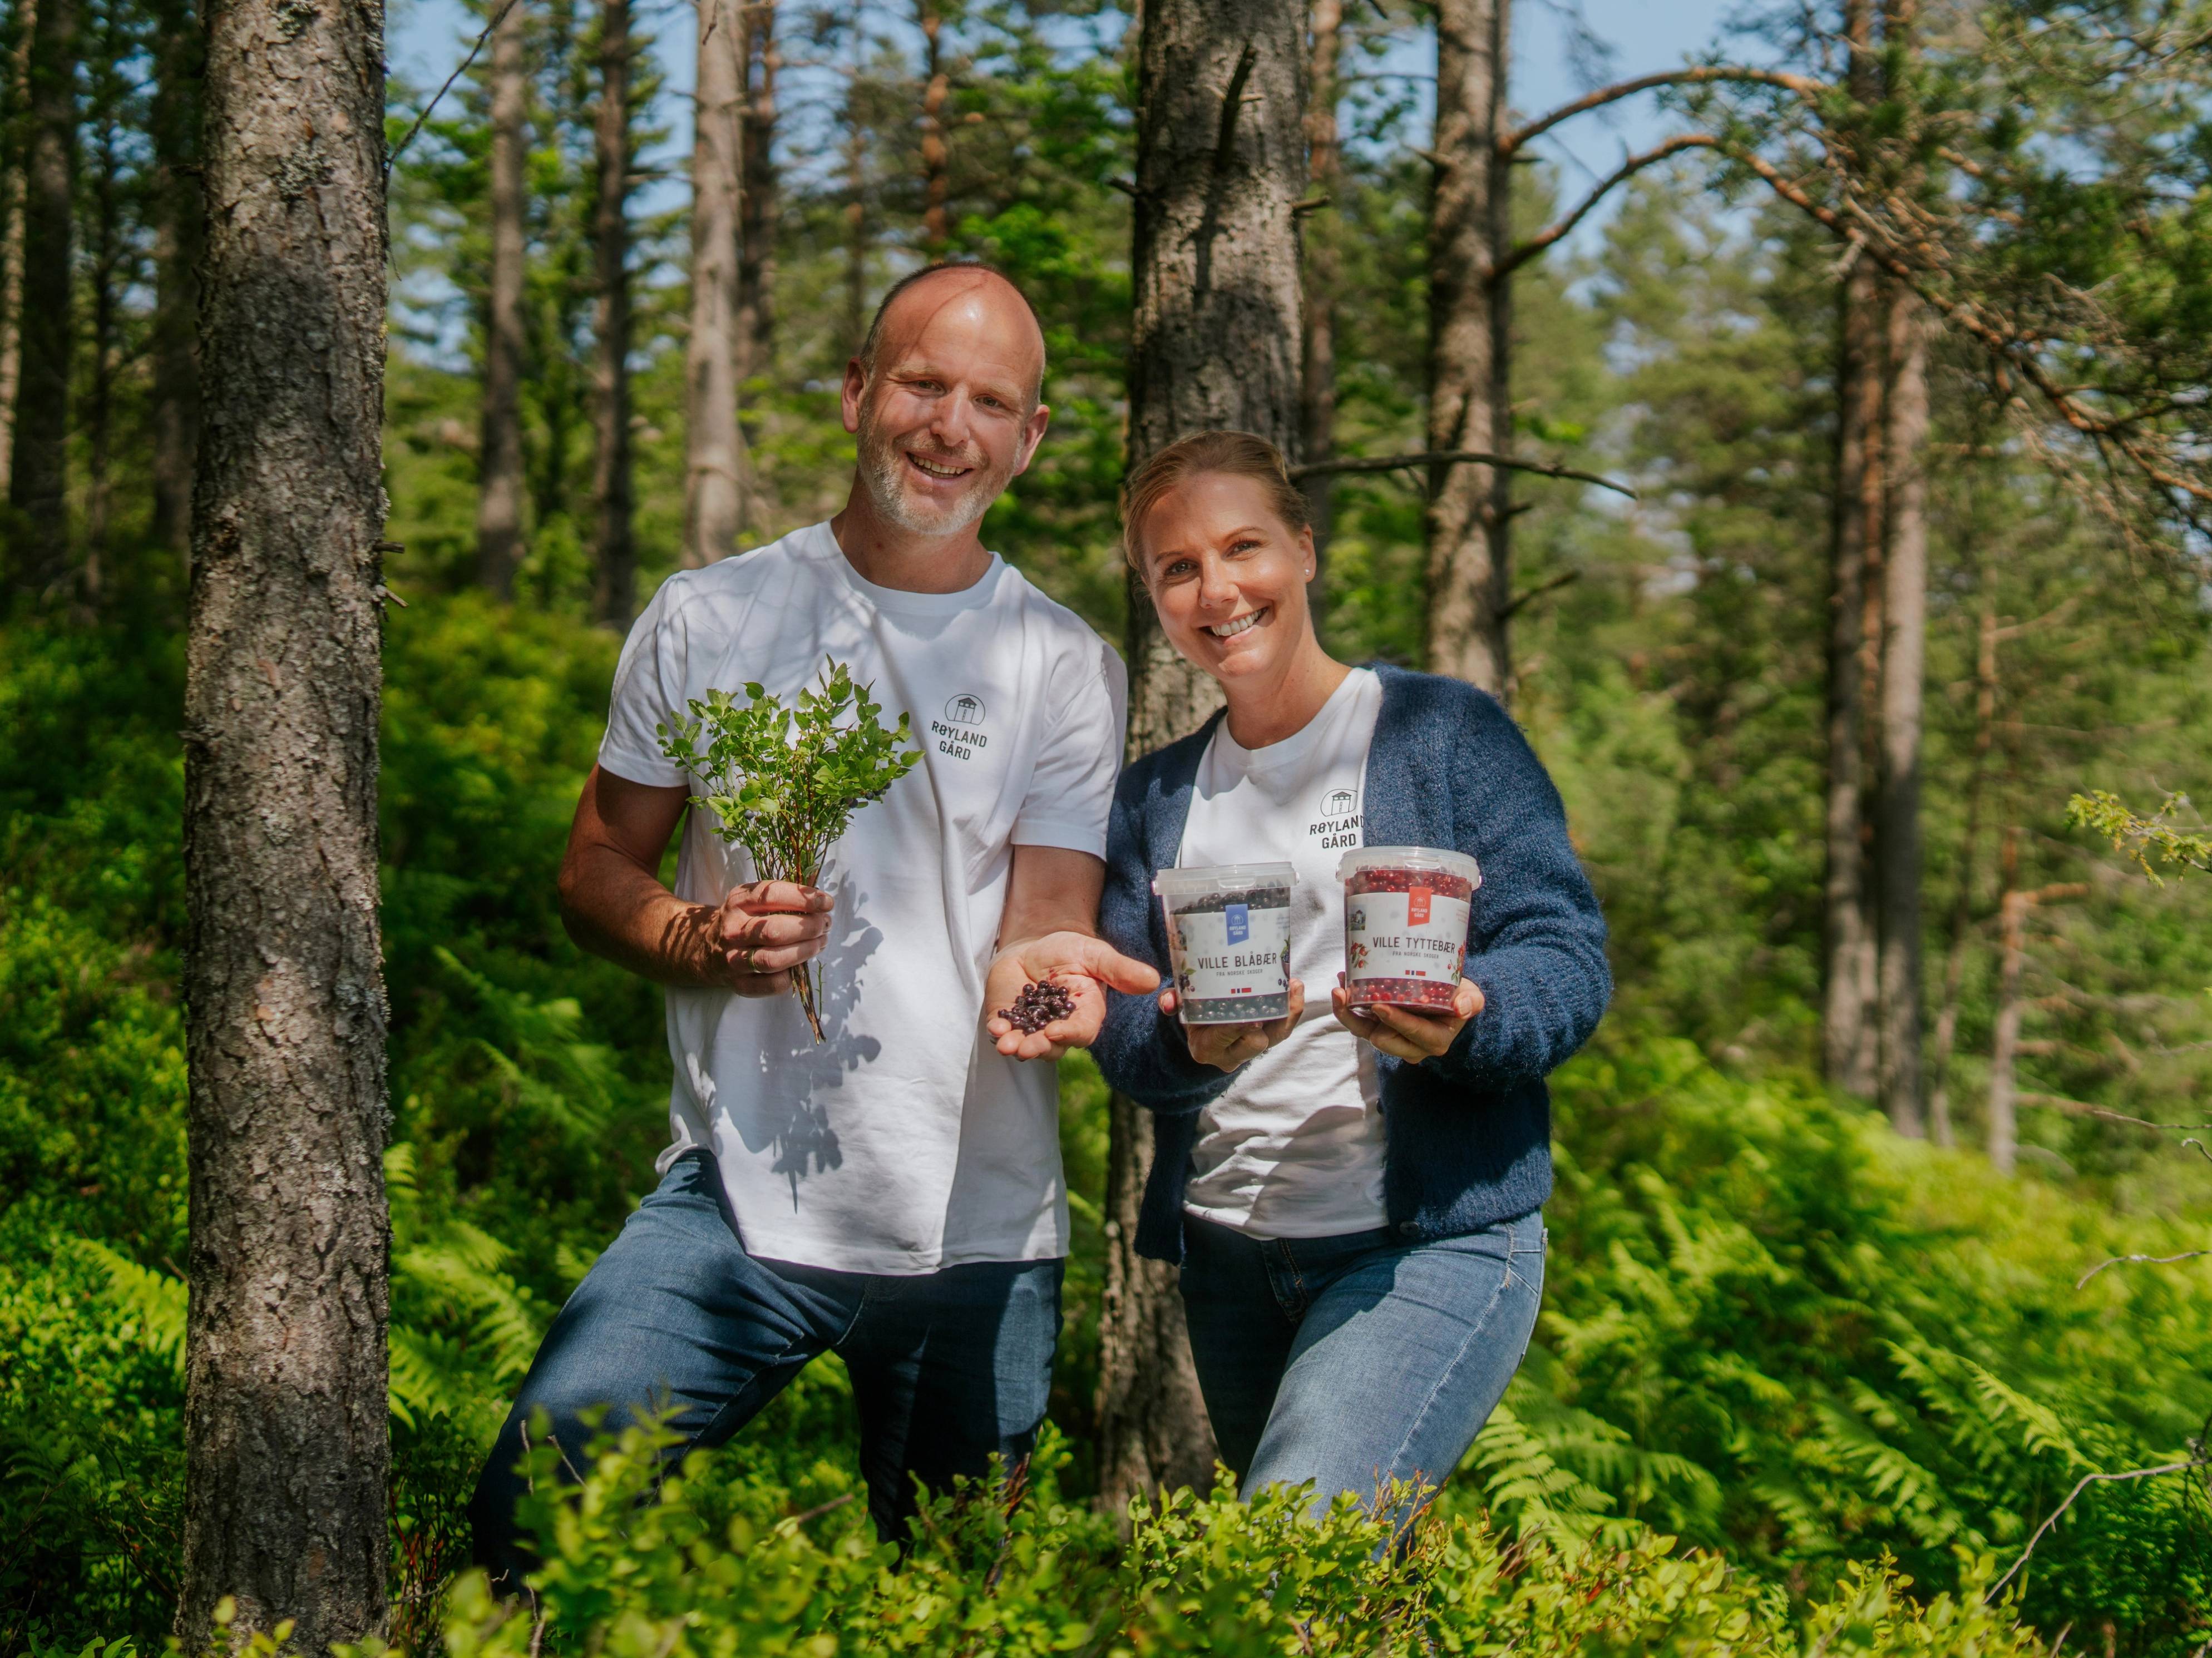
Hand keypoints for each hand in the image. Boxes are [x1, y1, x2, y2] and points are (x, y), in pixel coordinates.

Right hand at [711, 880, 834, 996]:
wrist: (708, 949)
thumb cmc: (744, 920)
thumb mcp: (753, 900)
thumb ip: (782, 898)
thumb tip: (821, 904)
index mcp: (737, 902)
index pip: (770, 895)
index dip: (802, 898)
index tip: (826, 902)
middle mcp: (732, 930)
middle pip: (774, 931)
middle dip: (808, 927)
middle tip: (824, 924)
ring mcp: (733, 959)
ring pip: (772, 959)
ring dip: (804, 951)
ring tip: (819, 942)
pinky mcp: (740, 984)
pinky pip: (773, 984)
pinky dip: (792, 975)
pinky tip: (798, 964)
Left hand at [986, 931, 1161, 1060]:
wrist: (1034, 944)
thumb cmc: (1070, 949)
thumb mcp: (1096, 954)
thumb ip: (1120, 969)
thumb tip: (1153, 981)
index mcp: (1085, 1014)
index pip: (1082, 1031)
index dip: (1070, 1034)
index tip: (1055, 1031)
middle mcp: (1060, 1027)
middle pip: (1053, 1046)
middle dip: (1039, 1048)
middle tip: (1026, 1048)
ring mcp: (1032, 1027)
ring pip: (1028, 1045)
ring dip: (1017, 1047)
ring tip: (1007, 1045)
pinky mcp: (1008, 1020)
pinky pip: (1004, 1032)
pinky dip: (999, 1033)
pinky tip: (996, 1028)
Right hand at [1162, 979, 1304, 1071]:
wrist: (1204, 1028)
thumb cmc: (1192, 1011)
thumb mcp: (1180, 1006)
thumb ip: (1172, 1001)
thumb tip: (1167, 1002)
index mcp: (1206, 1048)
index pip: (1223, 1040)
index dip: (1237, 1030)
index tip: (1248, 1018)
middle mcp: (1231, 1055)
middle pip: (1255, 1044)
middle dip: (1265, 1024)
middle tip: (1272, 999)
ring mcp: (1251, 1049)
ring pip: (1275, 1037)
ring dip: (1286, 1013)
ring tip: (1292, 986)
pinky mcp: (1268, 1039)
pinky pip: (1284, 1029)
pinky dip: (1292, 1010)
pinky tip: (1296, 987)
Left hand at [1330, 975, 1482, 1063]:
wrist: (1447, 1000)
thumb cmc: (1459, 998)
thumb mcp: (1472, 998)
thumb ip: (1471, 1002)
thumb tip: (1461, 1007)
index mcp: (1434, 1040)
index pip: (1413, 1033)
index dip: (1395, 1021)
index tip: (1379, 1006)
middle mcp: (1411, 1046)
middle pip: (1382, 1039)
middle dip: (1364, 1020)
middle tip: (1349, 993)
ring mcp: (1392, 1039)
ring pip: (1364, 1033)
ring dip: (1348, 1012)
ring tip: (1339, 989)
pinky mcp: (1378, 1030)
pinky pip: (1358, 1024)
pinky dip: (1347, 1008)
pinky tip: (1341, 988)